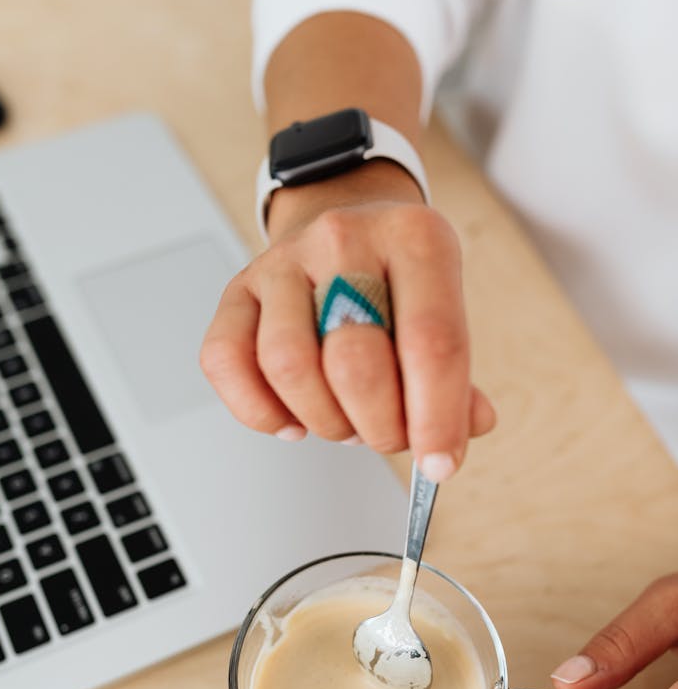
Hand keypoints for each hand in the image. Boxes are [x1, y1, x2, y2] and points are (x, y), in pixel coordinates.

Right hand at [200, 165, 495, 480]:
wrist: (344, 223)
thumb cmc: (394, 278)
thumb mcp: (444, 306)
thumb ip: (454, 373)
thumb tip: (461, 431)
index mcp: (414, 238)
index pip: (431, 340)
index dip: (437, 417)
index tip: (440, 464)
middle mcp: (344, 240)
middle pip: (354, 360)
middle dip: (378, 426)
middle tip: (389, 437)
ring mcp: (283, 263)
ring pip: (289, 366)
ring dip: (323, 421)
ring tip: (345, 424)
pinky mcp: (238, 290)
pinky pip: (227, 362)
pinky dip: (261, 412)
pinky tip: (293, 421)